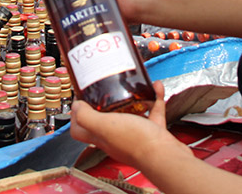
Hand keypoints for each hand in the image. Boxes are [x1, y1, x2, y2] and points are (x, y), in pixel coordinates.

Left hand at [69, 81, 190, 167]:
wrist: (165, 156)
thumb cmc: (137, 143)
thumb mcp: (104, 126)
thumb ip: (86, 117)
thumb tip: (76, 107)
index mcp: (102, 137)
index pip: (80, 131)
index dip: (76, 117)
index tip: (79, 100)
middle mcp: (117, 137)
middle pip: (105, 121)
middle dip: (105, 104)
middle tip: (106, 88)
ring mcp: (136, 135)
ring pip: (131, 113)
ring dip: (132, 98)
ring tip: (132, 85)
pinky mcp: (154, 132)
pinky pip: (153, 111)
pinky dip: (154, 98)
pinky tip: (155, 87)